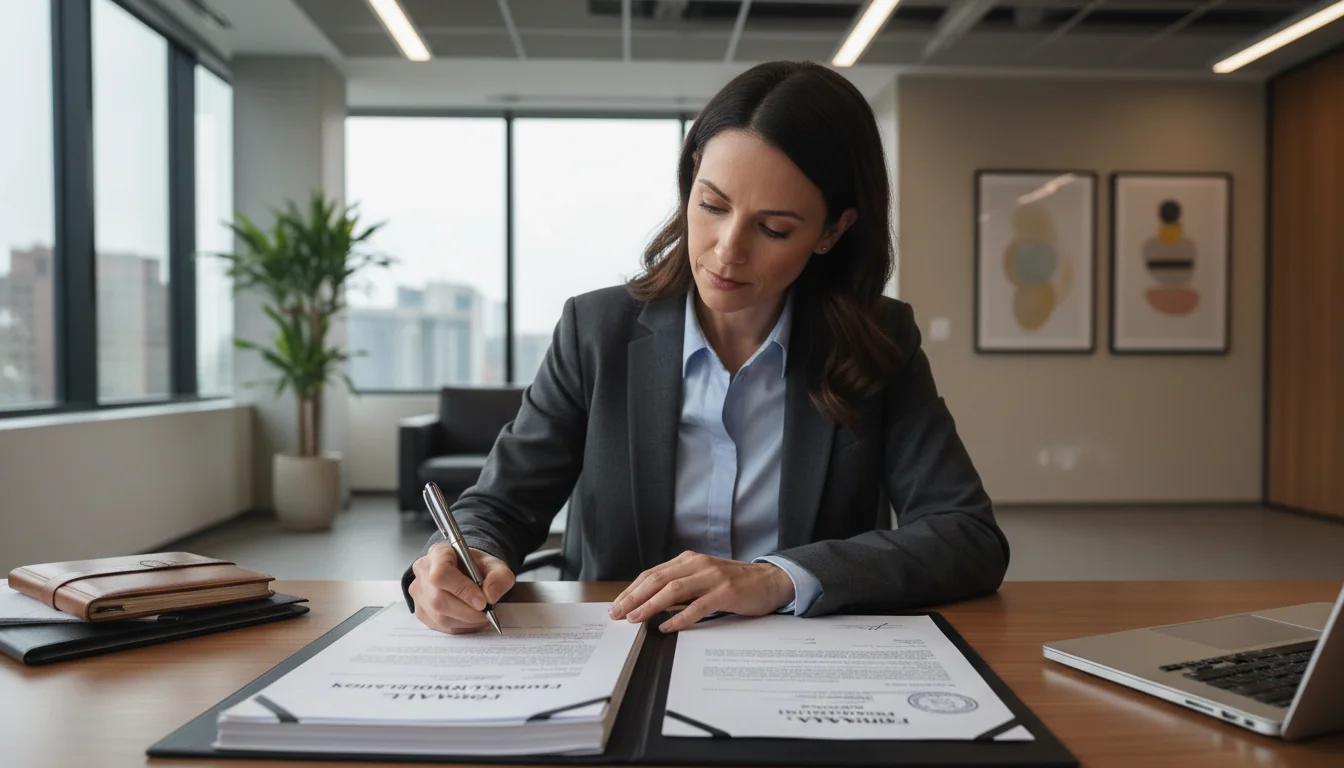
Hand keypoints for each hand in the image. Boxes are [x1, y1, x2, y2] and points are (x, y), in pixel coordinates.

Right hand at [410, 543, 514, 633]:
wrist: (466, 571)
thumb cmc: (477, 567)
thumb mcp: (495, 566)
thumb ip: (499, 577)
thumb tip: (490, 596)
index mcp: (439, 553)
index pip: (442, 574)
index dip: (462, 590)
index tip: (483, 602)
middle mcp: (423, 571)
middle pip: (439, 600)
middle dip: (468, 612)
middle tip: (487, 614)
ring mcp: (419, 592)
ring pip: (439, 617)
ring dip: (466, 622)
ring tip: (482, 617)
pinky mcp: (421, 610)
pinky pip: (439, 626)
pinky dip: (459, 627)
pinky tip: (471, 620)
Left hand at [607, 551, 794, 632]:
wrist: (770, 580)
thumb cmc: (735, 583)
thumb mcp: (704, 577)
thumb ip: (681, 584)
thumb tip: (650, 603)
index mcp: (689, 560)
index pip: (652, 573)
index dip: (632, 590)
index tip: (617, 605)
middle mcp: (697, 564)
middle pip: (657, 580)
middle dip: (633, 597)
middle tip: (617, 613)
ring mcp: (712, 577)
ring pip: (672, 591)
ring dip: (650, 606)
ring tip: (634, 619)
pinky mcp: (725, 592)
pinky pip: (697, 606)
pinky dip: (679, 618)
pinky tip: (667, 627)